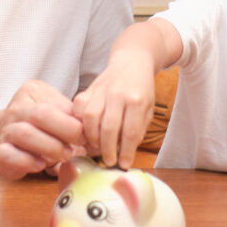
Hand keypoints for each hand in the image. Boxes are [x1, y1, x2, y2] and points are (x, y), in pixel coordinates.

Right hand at [0, 80, 83, 179]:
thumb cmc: (36, 126)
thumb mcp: (55, 113)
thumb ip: (72, 117)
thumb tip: (94, 130)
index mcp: (33, 91)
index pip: (58, 104)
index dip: (78, 121)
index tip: (90, 134)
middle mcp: (17, 108)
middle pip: (41, 114)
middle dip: (66, 130)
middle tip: (80, 144)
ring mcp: (5, 129)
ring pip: (25, 134)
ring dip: (50, 147)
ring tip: (65, 155)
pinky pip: (10, 155)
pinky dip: (28, 161)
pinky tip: (41, 165)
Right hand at [72, 53, 154, 168]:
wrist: (132, 62)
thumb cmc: (141, 89)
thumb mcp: (148, 109)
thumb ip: (138, 130)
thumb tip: (125, 153)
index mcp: (137, 100)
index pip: (130, 132)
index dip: (125, 152)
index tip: (123, 164)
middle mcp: (118, 94)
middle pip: (108, 128)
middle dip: (107, 150)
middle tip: (109, 161)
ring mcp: (101, 90)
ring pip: (90, 119)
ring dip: (92, 138)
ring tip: (96, 147)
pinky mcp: (89, 89)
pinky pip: (78, 108)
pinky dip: (79, 122)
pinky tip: (85, 131)